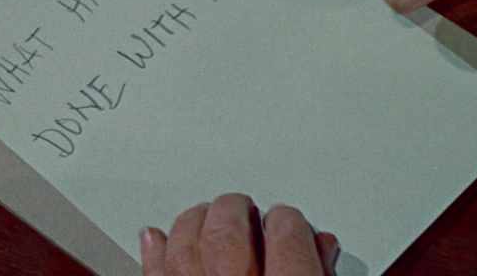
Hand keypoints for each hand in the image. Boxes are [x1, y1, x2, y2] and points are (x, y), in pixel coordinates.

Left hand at [140, 194, 338, 274]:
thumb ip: (321, 273)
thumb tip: (322, 247)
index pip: (287, 238)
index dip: (288, 222)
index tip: (287, 220)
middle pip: (227, 234)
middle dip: (235, 210)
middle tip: (242, 207)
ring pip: (186, 248)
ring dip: (195, 224)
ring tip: (207, 217)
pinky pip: (154, 274)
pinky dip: (154, 254)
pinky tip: (155, 238)